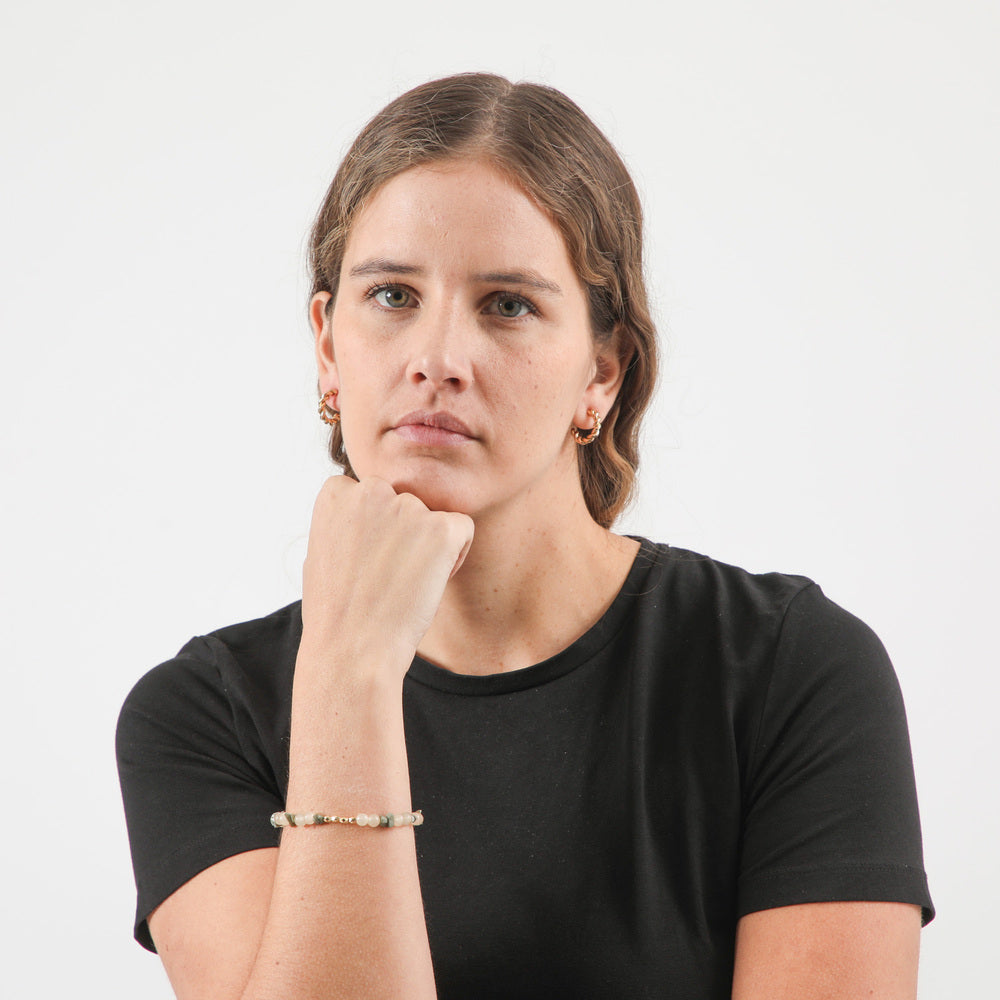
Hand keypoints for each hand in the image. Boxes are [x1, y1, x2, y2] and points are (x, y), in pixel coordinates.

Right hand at [299, 475, 473, 675]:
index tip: (364, 563)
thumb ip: (345, 523)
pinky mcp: (441, 528)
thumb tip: (365, 517)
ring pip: (433, 517)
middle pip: (404, 502)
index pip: (371, 495)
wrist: (352, 649)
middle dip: (403, 533)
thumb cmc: (334, 612)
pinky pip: (462, 529)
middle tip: (387, 576)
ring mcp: (408, 506)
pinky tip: (429, 583)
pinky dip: (455, 556)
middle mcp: (371, 490)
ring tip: (404, 584)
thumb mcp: (321, 553)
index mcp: (336, 493)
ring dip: (427, 546)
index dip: (374, 530)